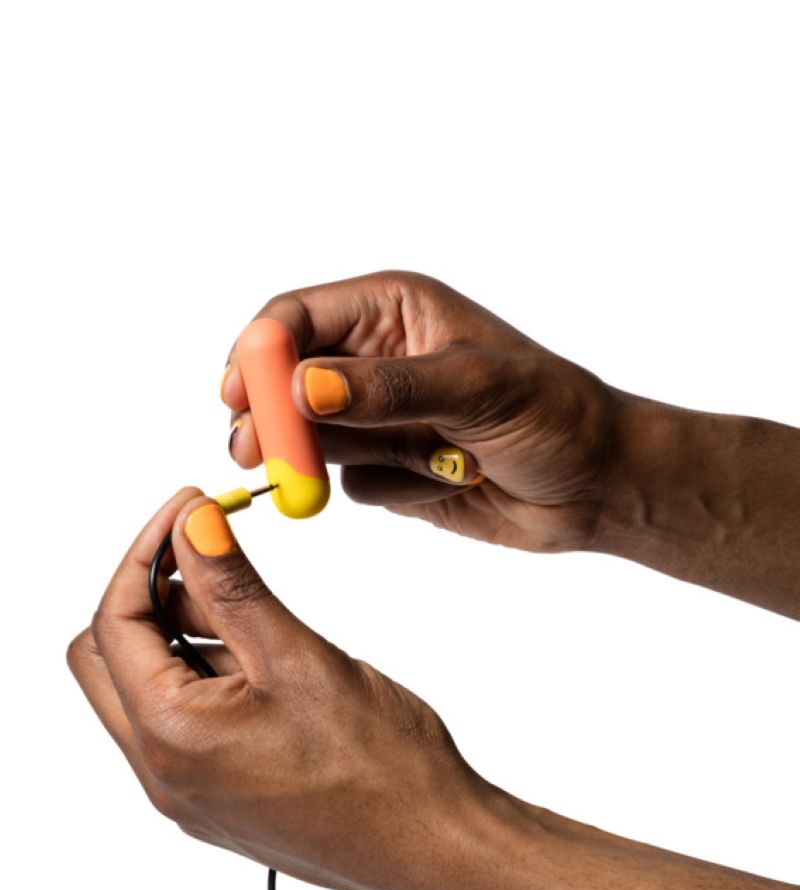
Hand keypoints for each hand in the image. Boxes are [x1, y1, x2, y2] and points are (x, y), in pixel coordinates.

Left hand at [67, 489, 488, 889]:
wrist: (434, 848)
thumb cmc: (381, 767)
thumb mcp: (298, 656)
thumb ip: (231, 586)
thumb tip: (190, 524)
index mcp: (169, 738)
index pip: (114, 622)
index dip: (146, 552)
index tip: (188, 507)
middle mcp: (163, 776)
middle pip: (108, 662)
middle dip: (150, 596)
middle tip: (208, 556)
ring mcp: (190, 795)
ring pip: (149, 693)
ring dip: (182, 636)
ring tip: (254, 609)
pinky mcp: (221, 802)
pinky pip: (185, 727)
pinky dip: (206, 678)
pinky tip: (266, 659)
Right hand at [222, 271, 617, 551]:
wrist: (597, 485)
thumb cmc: (557, 415)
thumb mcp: (479, 389)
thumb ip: (390, 389)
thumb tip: (304, 387)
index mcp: (395, 310)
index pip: (299, 317)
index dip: (260, 352)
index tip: (237, 393)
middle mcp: (377, 360)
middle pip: (286, 380)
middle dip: (270, 415)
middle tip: (252, 450)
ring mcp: (379, 418)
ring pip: (309, 436)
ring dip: (318, 458)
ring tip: (345, 471)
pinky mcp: (388, 468)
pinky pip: (348, 483)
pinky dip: (384, 490)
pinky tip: (444, 481)